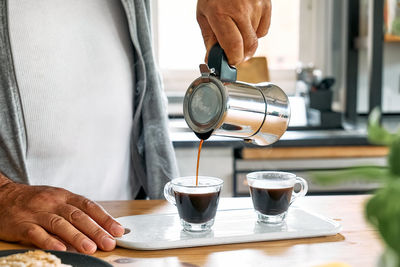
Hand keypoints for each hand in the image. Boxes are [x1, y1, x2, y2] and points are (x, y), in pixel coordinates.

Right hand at [0, 179, 124, 253]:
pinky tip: (61, 249)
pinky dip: (49, 241)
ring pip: (60, 224)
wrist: (2, 196)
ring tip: (90, 248)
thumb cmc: (35, 200)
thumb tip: (100, 227)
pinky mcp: (22, 224)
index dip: (105, 219)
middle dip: (96, 231)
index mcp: (65, 196)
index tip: (118, 231)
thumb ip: (75, 211)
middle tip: (109, 243)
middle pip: (78, 216)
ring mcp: (37, 212)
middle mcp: (53, 202)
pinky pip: (36, 233)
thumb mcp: (57, 199)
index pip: (89, 206)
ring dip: (77, 237)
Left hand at [197, 0, 270, 64]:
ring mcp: (256, 6)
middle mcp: (240, 10)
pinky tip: (246, 23)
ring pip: (255, 39)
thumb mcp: (204, 15)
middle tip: (233, 54)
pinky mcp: (266, 4)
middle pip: (249, 47)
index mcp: (220, 13)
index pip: (233, 46)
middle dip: (241, 56)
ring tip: (236, 29)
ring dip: (246, 42)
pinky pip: (263, 30)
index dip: (233, 60)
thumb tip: (212, 60)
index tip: (229, 62)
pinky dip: (255, 32)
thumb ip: (209, 39)